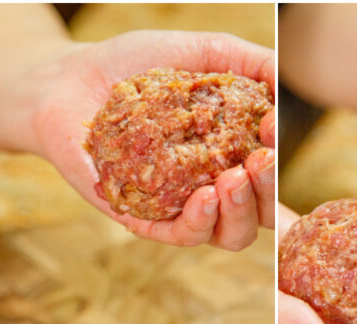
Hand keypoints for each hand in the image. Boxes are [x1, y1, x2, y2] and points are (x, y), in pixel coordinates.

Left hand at [23, 30, 275, 250]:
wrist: (69, 78)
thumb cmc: (138, 66)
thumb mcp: (203, 52)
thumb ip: (252, 63)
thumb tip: (288, 77)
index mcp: (235, 155)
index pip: (274, 176)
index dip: (283, 160)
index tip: (272, 126)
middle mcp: (214, 188)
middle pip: (263, 216)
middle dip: (269, 192)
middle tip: (259, 161)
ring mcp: (180, 207)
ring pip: (231, 236)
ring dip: (240, 211)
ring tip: (232, 179)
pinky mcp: (142, 218)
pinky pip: (180, 236)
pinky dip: (198, 222)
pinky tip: (203, 197)